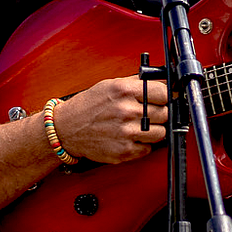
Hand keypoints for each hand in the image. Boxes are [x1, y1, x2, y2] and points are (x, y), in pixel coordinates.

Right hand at [51, 75, 168, 164]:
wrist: (66, 129)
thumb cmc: (87, 107)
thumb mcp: (109, 85)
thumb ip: (135, 82)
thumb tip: (160, 81)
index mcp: (123, 91)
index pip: (163, 92)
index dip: (166, 96)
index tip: (164, 99)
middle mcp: (126, 111)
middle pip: (164, 113)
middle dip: (160, 113)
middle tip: (150, 113)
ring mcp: (126, 132)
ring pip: (161, 133)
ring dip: (154, 130)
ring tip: (141, 126)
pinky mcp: (124, 151)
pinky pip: (148, 148)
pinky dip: (143, 144)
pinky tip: (131, 137)